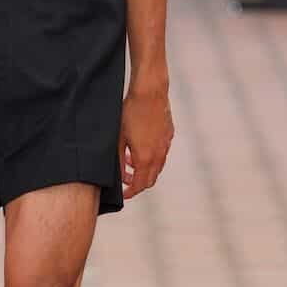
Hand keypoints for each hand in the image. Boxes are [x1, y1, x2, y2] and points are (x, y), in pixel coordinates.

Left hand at [119, 84, 173, 198]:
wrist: (150, 92)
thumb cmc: (130, 113)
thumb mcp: (119, 139)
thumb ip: (118, 161)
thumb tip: (118, 177)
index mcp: (145, 158)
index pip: (139, 185)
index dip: (130, 192)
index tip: (124, 194)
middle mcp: (159, 155)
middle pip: (150, 179)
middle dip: (137, 183)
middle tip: (125, 180)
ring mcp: (165, 145)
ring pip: (157, 167)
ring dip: (144, 169)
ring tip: (129, 161)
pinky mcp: (169, 135)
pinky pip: (161, 153)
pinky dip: (151, 157)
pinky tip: (140, 147)